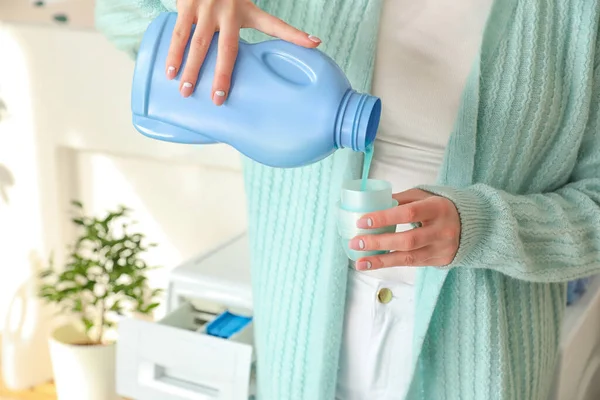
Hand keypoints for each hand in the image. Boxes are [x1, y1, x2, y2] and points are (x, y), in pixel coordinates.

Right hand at [166, 0, 321, 104]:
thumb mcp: (251, 8)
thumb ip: (274, 27)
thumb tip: (314, 42)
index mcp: (248, 11)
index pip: (275, 25)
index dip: (295, 34)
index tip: (313, 42)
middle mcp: (228, 10)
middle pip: (226, 48)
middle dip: (221, 74)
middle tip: (217, 98)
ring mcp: (205, 7)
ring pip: (197, 43)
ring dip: (190, 68)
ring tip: (185, 91)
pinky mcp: (187, 4)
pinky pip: (179, 33)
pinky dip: (173, 53)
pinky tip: (169, 72)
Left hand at [350, 189, 460, 269]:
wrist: (470, 225)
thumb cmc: (439, 206)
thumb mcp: (423, 196)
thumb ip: (400, 200)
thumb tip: (371, 204)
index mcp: (437, 208)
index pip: (408, 214)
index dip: (384, 218)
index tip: (362, 221)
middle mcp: (441, 230)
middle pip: (407, 240)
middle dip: (378, 243)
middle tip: (355, 243)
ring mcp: (441, 248)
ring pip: (408, 257)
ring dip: (381, 261)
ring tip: (359, 262)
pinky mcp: (438, 261)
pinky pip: (411, 264)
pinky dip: (390, 264)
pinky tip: (373, 264)